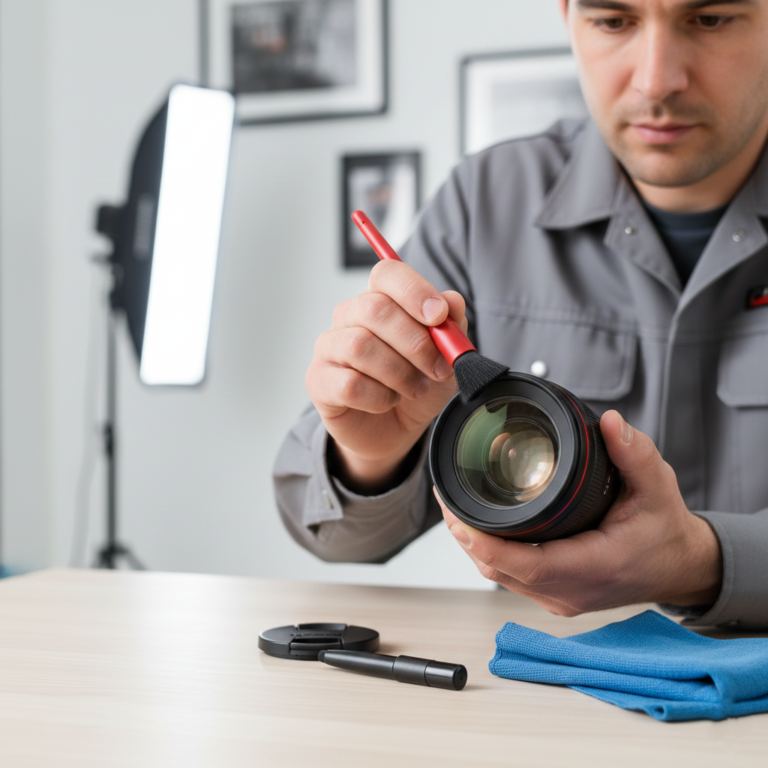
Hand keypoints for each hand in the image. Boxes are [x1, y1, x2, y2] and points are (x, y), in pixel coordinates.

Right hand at [306, 259, 465, 492]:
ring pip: (360, 346)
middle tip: (438, 368)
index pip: (387, 274)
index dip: (414, 291)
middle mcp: (348, 316)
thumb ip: (451, 326)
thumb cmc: (415, 384)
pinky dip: (379, 397)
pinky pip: (350, 384)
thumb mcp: (445, 357)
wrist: (395, 430)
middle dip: (415, 342)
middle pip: (374, 309)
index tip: (439, 316)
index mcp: (379, 299)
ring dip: (399, 373)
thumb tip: (452, 301)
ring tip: (415, 388)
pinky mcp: (318, 380)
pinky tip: (388, 401)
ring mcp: (329, 347)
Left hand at [437, 410, 723, 615]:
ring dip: (473, 546)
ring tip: (454, 509)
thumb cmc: (667, 532)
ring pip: (500, 578)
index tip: (458, 516)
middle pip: (500, 571)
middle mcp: (572, 591)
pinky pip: (511, 580)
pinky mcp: (556, 596)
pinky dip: (489, 555)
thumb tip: (609, 422)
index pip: (526, 564)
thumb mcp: (659, 487)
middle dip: (466, 537)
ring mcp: (562, 598)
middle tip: (446, 498)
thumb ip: (636, 454)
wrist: (681, 567)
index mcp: (596, 567)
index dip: (484, 543)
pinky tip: (477, 530)